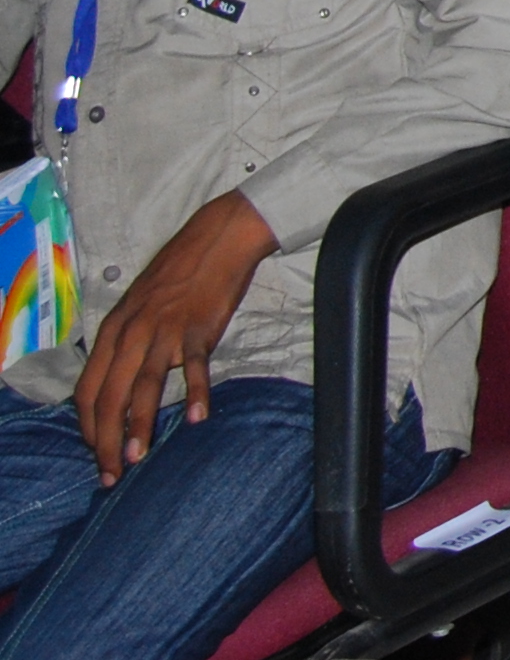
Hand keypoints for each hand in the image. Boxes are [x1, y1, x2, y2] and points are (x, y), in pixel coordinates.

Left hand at [76, 192, 274, 484]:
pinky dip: (194, 393)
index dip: (88, 427)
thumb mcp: (137, 307)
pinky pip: (194, 367)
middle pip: (110, 396)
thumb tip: (118, 384)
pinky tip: (195, 417)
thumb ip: (125, 343)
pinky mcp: (198, 328)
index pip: (88, 389)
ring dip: (139, 426)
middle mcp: (131, 334)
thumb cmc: (177, 275)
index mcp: (112, 330)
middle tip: (111, 473)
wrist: (217, 240)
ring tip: (138, 457)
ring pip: (144, 387)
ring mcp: (165, 331)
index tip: (97, 453)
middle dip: (106, 441)